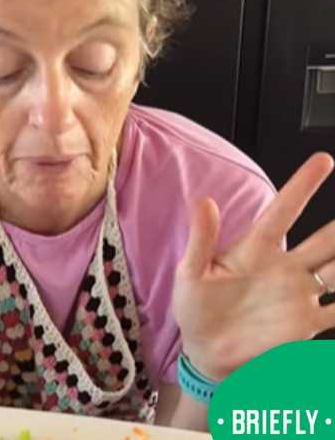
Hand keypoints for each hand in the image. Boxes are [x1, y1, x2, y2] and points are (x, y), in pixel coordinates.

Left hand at [173, 152, 334, 380]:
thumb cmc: (195, 308)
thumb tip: (203, 201)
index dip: (302, 186)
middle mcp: (284, 268)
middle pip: (324, 241)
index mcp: (255, 250)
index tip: (323, 160)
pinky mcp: (306, 323)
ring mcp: (298, 295)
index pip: (283, 212)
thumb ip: (201, 239)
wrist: (205, 351)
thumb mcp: (190, 273)